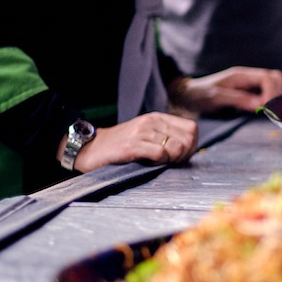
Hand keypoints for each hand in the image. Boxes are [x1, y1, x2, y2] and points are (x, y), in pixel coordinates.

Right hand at [66, 112, 198, 171]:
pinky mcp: (132, 146)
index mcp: (158, 118)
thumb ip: (167, 137)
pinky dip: (160, 162)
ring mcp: (142, 132)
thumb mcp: (147, 135)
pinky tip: (150, 163)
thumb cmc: (121, 146)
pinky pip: (160, 154)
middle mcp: (152, 122)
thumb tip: (190, 148)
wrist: (89, 148)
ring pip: (176, 147)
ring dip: (172, 160)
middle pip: (188, 140)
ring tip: (159, 163)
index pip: (192, 129)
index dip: (191, 145)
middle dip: (184, 155)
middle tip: (170, 162)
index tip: (180, 156)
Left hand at [170, 66, 281, 113]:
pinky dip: (269, 101)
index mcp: (241, 75)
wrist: (187, 96)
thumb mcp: (216, 97)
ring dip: (274, 97)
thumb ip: (239, 99)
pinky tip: (262, 110)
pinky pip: (266, 93)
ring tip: (267, 111)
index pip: (268, 78)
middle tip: (270, 110)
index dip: (272, 93)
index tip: (266, 108)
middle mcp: (248, 77)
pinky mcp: (248, 91)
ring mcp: (249, 84)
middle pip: (275, 78)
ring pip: (273, 85)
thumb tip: (261, 105)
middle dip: (277, 94)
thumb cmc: (199, 95)